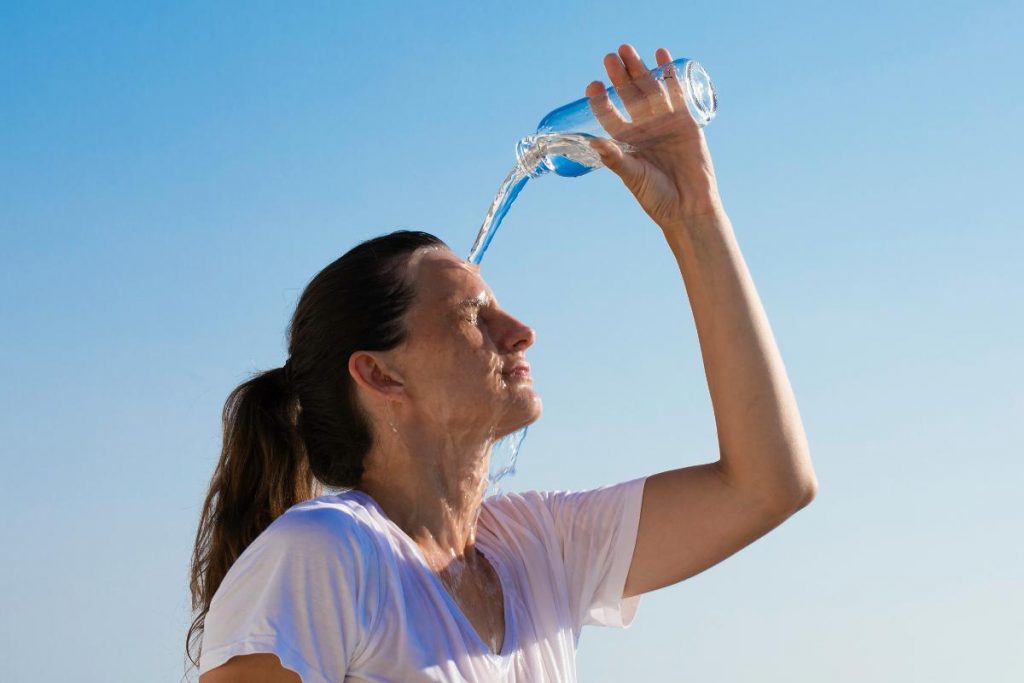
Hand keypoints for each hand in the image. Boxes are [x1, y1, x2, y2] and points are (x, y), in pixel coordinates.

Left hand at [586, 44, 725, 230]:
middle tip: (610, 57)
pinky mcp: (685, 120)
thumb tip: (593, 143)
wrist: (689, 206)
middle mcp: (642, 128)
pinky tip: (661, 55)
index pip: (609, 115)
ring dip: (640, 69)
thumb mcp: (632, 176)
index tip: (592, 86)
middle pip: (629, 96)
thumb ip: (615, 159)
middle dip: (619, 76)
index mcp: (625, 142)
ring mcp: (664, 122)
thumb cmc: (656, 196)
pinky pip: (676, 92)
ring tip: (627, 50)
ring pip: (649, 90)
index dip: (600, 100)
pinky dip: (669, 74)